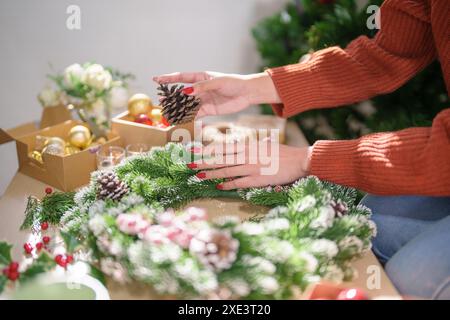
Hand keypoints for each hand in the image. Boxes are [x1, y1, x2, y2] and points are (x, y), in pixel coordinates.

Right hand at [153, 71, 280, 118]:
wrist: (247, 93)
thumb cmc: (233, 83)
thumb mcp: (217, 83)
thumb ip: (201, 88)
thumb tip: (185, 93)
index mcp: (201, 77)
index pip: (181, 78)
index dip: (168, 79)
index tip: (156, 79)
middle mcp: (200, 89)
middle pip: (182, 93)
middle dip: (171, 97)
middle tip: (161, 101)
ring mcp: (204, 100)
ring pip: (187, 105)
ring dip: (177, 109)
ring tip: (167, 112)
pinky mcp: (209, 110)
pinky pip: (195, 114)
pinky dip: (187, 117)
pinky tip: (179, 119)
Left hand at [187, 141, 311, 189]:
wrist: (299, 160)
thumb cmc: (283, 152)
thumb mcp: (266, 144)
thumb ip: (254, 145)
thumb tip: (247, 146)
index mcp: (248, 145)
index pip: (224, 147)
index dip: (208, 150)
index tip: (195, 151)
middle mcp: (247, 155)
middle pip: (221, 159)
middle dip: (204, 162)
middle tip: (189, 165)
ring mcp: (252, 167)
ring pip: (226, 170)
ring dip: (211, 174)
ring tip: (198, 177)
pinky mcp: (258, 179)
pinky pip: (239, 182)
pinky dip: (228, 184)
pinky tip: (218, 186)